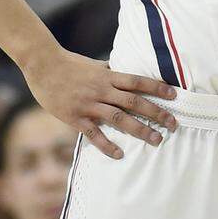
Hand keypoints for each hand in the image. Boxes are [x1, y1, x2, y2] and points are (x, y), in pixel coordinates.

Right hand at [22, 44, 177, 159]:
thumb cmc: (69, 64)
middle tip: (174, 124)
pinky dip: (106, 144)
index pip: (138, 81)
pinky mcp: (74, 116)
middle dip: (156, 113)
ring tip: (157, 140)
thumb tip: (125, 68)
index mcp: (108, 76)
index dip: (157, 88)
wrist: (42, 64)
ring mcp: (89, 104)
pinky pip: (93, 133)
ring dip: (140, 129)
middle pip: (134, 102)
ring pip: (119, 118)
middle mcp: (102, 90)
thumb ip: (111, 70)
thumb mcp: (94, 64)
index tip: (175, 96)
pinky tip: (119, 154)